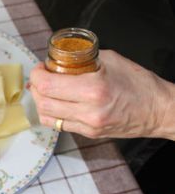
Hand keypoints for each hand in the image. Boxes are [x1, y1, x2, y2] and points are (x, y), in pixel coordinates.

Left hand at [29, 50, 174, 138]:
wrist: (159, 110)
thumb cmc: (139, 83)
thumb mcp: (109, 61)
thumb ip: (81, 60)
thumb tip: (58, 59)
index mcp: (93, 89)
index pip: (47, 85)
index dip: (36, 75)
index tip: (40, 68)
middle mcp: (88, 111)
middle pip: (42, 102)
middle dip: (35, 87)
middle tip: (40, 77)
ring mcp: (88, 126)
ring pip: (46, 116)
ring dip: (40, 101)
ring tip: (45, 89)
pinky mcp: (88, 134)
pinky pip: (58, 125)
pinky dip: (51, 112)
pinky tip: (56, 102)